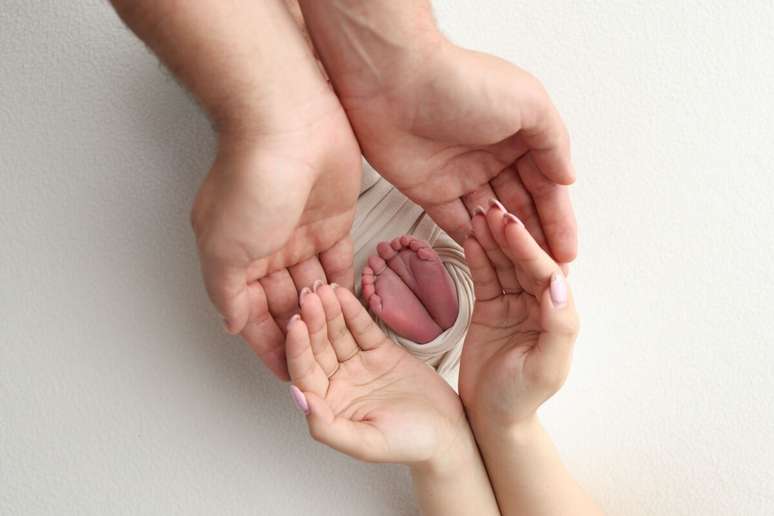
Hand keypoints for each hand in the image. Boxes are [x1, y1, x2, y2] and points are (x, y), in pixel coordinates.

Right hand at [191, 92, 361, 378]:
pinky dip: (344, 286)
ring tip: (340, 341)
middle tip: (321, 362)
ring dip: (322, 313)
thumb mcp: (225, 248)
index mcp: (235, 257)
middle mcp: (266, 250)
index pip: (251, 314)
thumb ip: (227, 292)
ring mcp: (301, 236)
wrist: (289, 125)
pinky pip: (339, 263)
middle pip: (283, 305)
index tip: (287, 374)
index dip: (267, 345)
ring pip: (312, 287)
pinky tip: (352, 309)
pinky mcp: (333, 221)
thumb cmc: (251, 178)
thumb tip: (231, 324)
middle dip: (299, 333)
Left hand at [285, 283, 466, 464]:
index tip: (296, 323)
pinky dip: (352, 310)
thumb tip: (299, 399)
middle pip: (318, 347)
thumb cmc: (409, 444)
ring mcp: (357, 364)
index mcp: (328, 405)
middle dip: (312, 321)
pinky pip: (362, 327)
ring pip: (337, 333)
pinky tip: (342, 293)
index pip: (304, 371)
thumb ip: (328, 427)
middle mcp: (337, 382)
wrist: (449, 432)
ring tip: (323, 288)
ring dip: (329, 311)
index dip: (298, 347)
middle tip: (308, 296)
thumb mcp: (366, 444)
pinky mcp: (379, 350)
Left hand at [341, 40, 576, 261]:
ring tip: (521, 272)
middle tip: (548, 273)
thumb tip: (568, 177)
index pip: (546, 184)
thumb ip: (553, 142)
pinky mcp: (429, 190)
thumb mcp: (528, 103)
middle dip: (536, 238)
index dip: (558, 218)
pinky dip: (472, 241)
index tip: (567, 252)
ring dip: (506, 243)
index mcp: (519, 134)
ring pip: (490, 218)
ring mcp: (461, 174)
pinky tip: (488, 262)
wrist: (395, 82)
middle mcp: (492, 155)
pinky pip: (454, 222)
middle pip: (520, 205)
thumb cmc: (463, 84)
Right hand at [459, 200, 579, 427]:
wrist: (490, 416)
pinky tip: (469, 237)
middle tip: (491, 209)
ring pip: (503, 263)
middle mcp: (537, 303)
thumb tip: (561, 285)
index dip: (528, 247)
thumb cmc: (520, 398)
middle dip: (508, 235)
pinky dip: (477, 256)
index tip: (511, 226)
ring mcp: (513, 302)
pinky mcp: (490, 305)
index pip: (544, 272)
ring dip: (491, 239)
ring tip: (477, 214)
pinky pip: (484, 275)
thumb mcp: (545, 368)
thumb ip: (558, 326)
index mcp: (558, 314)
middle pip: (523, 260)